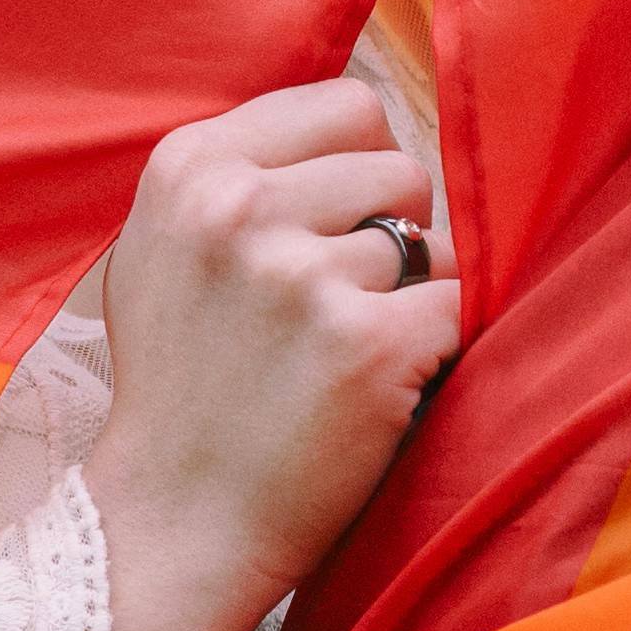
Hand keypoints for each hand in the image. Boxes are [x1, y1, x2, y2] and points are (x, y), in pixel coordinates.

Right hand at [70, 81, 459, 630]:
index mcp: (189, 167)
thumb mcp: (171, 249)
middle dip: (393, 236)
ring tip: (337, 358)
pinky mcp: (364, 345)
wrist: (171, 525)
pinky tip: (376, 389)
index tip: (333, 232)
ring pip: (433, 244)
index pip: (350, 105)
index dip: (363, 170)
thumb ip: (250, 174)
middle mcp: (238, 208)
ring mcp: (301, 275)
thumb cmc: (186, 386)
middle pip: (402, 168)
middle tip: (332, 313)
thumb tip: (373, 117)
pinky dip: (436, 349)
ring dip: (409, 300)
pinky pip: (458, 309)